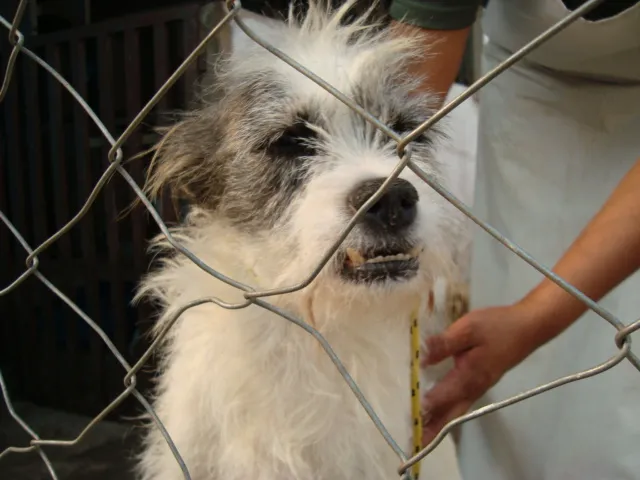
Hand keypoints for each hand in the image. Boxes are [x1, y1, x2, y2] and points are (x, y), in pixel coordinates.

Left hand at [420, 302, 541, 444]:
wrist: (527, 327)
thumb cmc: (497, 326)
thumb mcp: (468, 328)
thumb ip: (444, 344)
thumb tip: (422, 359)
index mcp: (470, 375)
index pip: (444, 395)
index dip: (427, 405)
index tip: (412, 415)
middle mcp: (475, 387)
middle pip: (452, 412)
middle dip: (434, 426)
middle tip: (416, 440)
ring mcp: (480, 386)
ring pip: (457, 410)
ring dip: (440, 422)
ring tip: (423, 433)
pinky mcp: (482, 382)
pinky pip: (462, 403)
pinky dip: (449, 411)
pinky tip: (440, 412)